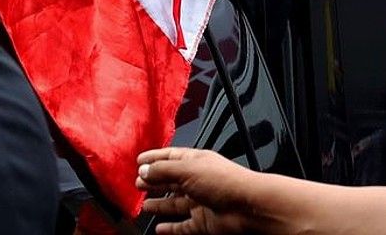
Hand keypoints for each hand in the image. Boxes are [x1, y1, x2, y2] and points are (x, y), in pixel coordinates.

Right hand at [138, 148, 265, 234]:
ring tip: (144, 206)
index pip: (170, 157)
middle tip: (137, 183)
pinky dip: (171, 228)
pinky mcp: (204, 222)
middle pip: (171, 181)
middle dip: (154, 182)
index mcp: (196, 161)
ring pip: (175, 204)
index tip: (139, 161)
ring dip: (160, 205)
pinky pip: (183, 226)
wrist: (248, 207)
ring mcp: (201, 202)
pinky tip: (160, 229)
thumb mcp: (187, 169)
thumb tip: (144, 170)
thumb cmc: (225, 182)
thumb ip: (163, 171)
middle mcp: (198, 180)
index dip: (154, 158)